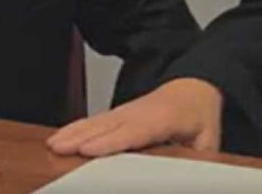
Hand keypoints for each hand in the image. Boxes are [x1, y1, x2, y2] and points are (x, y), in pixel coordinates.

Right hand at [47, 78, 222, 156]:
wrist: (194, 88)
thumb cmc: (199, 116)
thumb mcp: (207, 139)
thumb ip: (198, 158)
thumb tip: (191, 173)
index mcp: (165, 118)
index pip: (135, 132)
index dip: (111, 141)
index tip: (90, 149)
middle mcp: (140, 112)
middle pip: (108, 126)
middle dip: (82, 137)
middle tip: (60, 148)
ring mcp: (127, 111)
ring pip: (97, 122)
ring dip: (74, 132)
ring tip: (53, 144)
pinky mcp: (118, 114)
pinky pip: (95, 121)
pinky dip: (75, 128)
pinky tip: (59, 137)